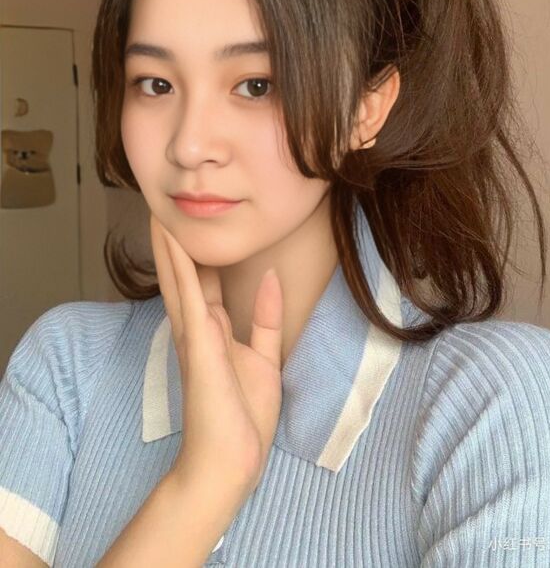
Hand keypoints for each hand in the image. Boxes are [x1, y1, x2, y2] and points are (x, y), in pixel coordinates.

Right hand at [149, 212, 283, 498]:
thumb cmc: (244, 416)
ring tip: (160, 211)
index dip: (196, 255)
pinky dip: (180, 265)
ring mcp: (194, 333)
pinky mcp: (199, 341)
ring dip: (170, 244)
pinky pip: (188, 295)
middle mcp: (197, 328)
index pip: (201, 284)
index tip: (192, 228)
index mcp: (213, 332)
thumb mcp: (265, 357)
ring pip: (178, 278)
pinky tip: (174, 241)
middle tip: (164, 207)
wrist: (231, 460)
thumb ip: (267, 318)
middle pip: (181, 276)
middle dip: (174, 243)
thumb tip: (271, 277)